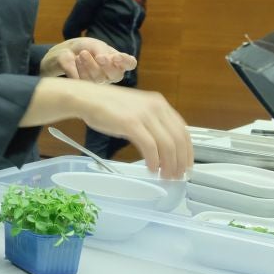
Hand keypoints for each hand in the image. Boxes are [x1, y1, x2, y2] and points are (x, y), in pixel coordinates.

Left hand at [42, 37, 135, 82]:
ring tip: (81, 54)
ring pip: (100, 79)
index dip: (125, 62)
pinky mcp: (87, 88)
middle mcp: (111, 74)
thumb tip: (103, 59)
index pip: (130, 63)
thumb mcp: (93, 44)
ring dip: (90, 65)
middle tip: (95, 55)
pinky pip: (86, 83)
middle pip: (116, 74)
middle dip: (105, 65)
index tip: (115, 57)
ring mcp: (100, 83)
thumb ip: (101, 51)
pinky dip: (81, 71)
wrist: (64, 53)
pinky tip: (76, 61)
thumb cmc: (84, 47)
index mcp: (118, 61)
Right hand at [76, 84, 192, 178]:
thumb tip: (160, 147)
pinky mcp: (131, 123)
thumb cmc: (107, 106)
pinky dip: (154, 161)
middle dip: (180, 161)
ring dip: (169, 164)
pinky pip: (150, 147)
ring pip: (167, 145)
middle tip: (177, 175)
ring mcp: (144, 115)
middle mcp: (156, 107)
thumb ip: (151, 123)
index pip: (183, 130)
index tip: (186, 165)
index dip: (187, 151)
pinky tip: (152, 168)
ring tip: (165, 175)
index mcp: (159, 103)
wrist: (86, 98)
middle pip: (179, 139)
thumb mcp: (136, 110)